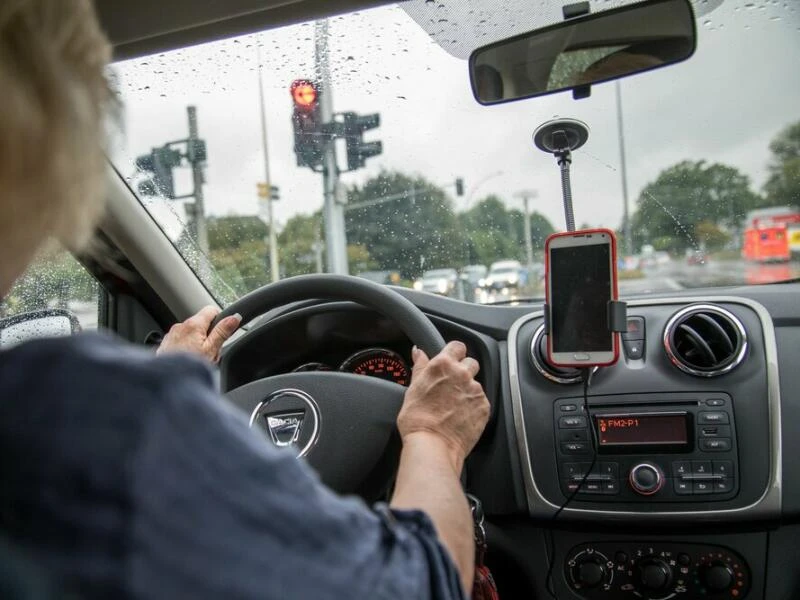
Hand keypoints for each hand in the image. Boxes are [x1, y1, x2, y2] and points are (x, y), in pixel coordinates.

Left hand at [157, 306, 240, 362]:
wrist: (167, 383)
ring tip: (198, 359)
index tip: (221, 334)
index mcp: (193, 325)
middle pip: (201, 323)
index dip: (220, 321)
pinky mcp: (165, 345)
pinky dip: (186, 348)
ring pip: (191, 334)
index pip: (211, 310)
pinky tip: (187, 361)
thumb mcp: (212, 350)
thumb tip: (234, 318)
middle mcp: (180, 326)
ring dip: (197, 343)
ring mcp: (171, 336)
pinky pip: (180, 341)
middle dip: (208, 336)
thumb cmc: (188, 368)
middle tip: (210, 353)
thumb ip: (222, 332)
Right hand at [397, 341, 489, 468]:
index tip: (451, 360)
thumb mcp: (413, 389)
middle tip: (452, 385)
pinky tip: (461, 416)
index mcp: (443, 365)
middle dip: (464, 370)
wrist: (433, 445)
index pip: (457, 346)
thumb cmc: (417, 420)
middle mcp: (462, 374)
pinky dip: (474, 406)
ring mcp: (475, 390)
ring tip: (454, 406)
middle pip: (471, 362)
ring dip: (468, 390)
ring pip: (476, 383)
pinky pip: (481, 401)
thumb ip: (420, 367)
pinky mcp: (484, 407)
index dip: (454, 353)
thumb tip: (419, 352)